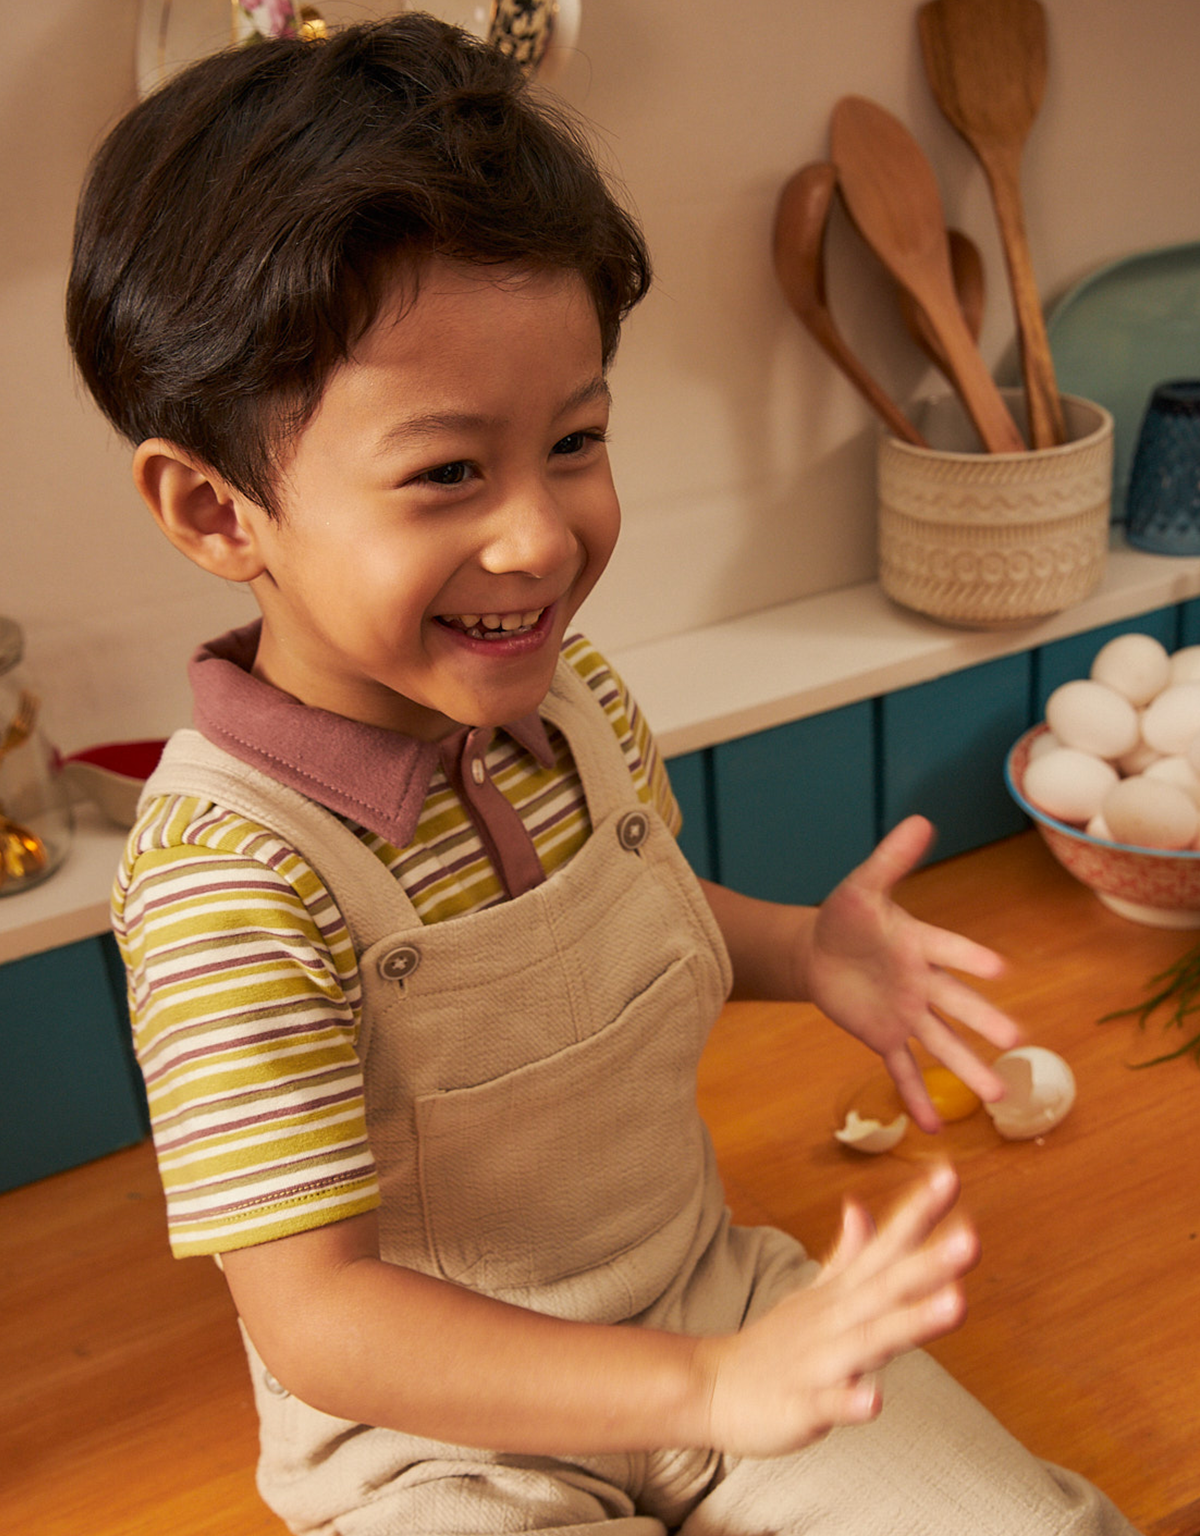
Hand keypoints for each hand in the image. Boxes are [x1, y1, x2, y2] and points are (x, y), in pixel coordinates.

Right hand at [693, 1164, 975, 1458]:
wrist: (711, 1386)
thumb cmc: (776, 1344)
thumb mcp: (816, 1293)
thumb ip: (849, 1254)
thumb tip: (862, 1206)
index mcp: (843, 1294)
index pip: (887, 1246)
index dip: (919, 1213)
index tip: (951, 1175)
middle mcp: (836, 1319)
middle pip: (889, 1286)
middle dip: (931, 1263)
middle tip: (972, 1238)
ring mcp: (819, 1360)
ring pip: (871, 1338)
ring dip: (912, 1321)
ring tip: (956, 1304)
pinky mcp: (801, 1404)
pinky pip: (828, 1403)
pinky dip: (850, 1401)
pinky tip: (873, 1400)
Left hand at [800, 815, 1020, 1130]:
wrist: (817, 951)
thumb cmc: (846, 915)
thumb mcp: (863, 885)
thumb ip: (892, 859)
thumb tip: (922, 821)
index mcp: (919, 943)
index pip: (949, 950)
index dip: (970, 957)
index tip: (1000, 968)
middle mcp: (922, 983)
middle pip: (956, 1004)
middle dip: (984, 1020)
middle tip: (1018, 1038)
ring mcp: (907, 1014)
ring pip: (941, 1044)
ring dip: (968, 1070)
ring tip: (1000, 1097)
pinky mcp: (884, 1036)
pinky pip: (903, 1069)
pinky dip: (917, 1097)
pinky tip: (935, 1127)